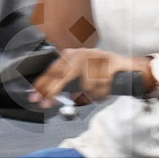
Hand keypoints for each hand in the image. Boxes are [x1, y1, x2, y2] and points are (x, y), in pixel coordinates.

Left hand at [30, 48, 146, 107]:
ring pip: (86, 85)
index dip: (43, 85)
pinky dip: (102, 93)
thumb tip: (45, 95)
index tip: (34, 97)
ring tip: (96, 92)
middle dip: (53, 91)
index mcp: (70, 55)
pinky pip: (102, 86)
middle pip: (63, 76)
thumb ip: (63, 82)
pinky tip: (105, 89)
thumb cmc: (98, 71)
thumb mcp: (78, 73)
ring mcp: (95, 57)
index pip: (53, 71)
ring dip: (91, 95)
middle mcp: (81, 54)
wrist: (124, 66)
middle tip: (45, 104)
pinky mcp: (109, 62)